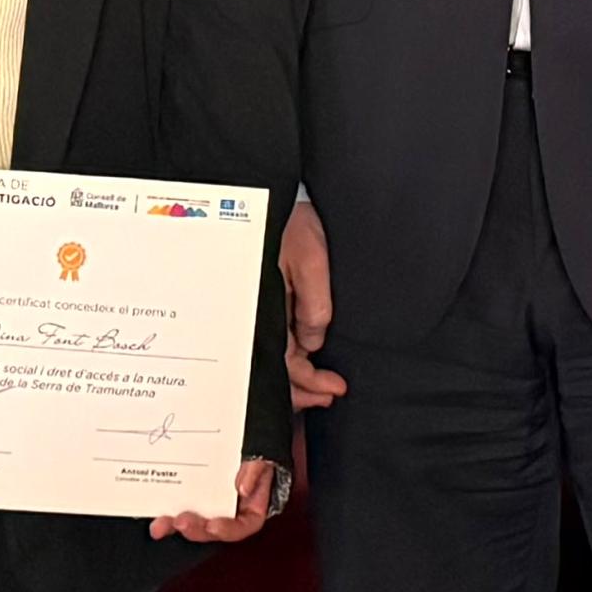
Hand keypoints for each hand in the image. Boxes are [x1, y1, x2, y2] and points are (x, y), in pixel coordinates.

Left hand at [152, 457, 286, 545]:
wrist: (243, 430)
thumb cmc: (255, 447)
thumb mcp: (262, 454)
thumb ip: (256, 469)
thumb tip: (242, 488)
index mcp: (249, 507)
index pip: (242, 526)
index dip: (227, 529)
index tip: (213, 526)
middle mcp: (227, 509)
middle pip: (212, 528)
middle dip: (195, 529)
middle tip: (180, 522)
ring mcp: (207, 503)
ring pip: (192, 521)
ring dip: (174, 525)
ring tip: (159, 525)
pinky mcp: (190, 494)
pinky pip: (178, 506)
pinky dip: (166, 510)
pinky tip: (155, 512)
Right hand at [279, 201, 342, 412]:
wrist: (273, 197)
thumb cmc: (289, 224)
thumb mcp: (308, 260)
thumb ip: (312, 304)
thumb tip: (312, 343)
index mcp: (262, 311)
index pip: (284, 363)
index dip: (309, 382)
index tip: (335, 389)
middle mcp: (257, 317)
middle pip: (274, 370)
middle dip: (301, 390)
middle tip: (331, 394)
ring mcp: (260, 312)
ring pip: (273, 361)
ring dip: (297, 379)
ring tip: (323, 389)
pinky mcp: (265, 304)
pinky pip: (275, 343)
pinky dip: (291, 360)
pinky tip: (305, 363)